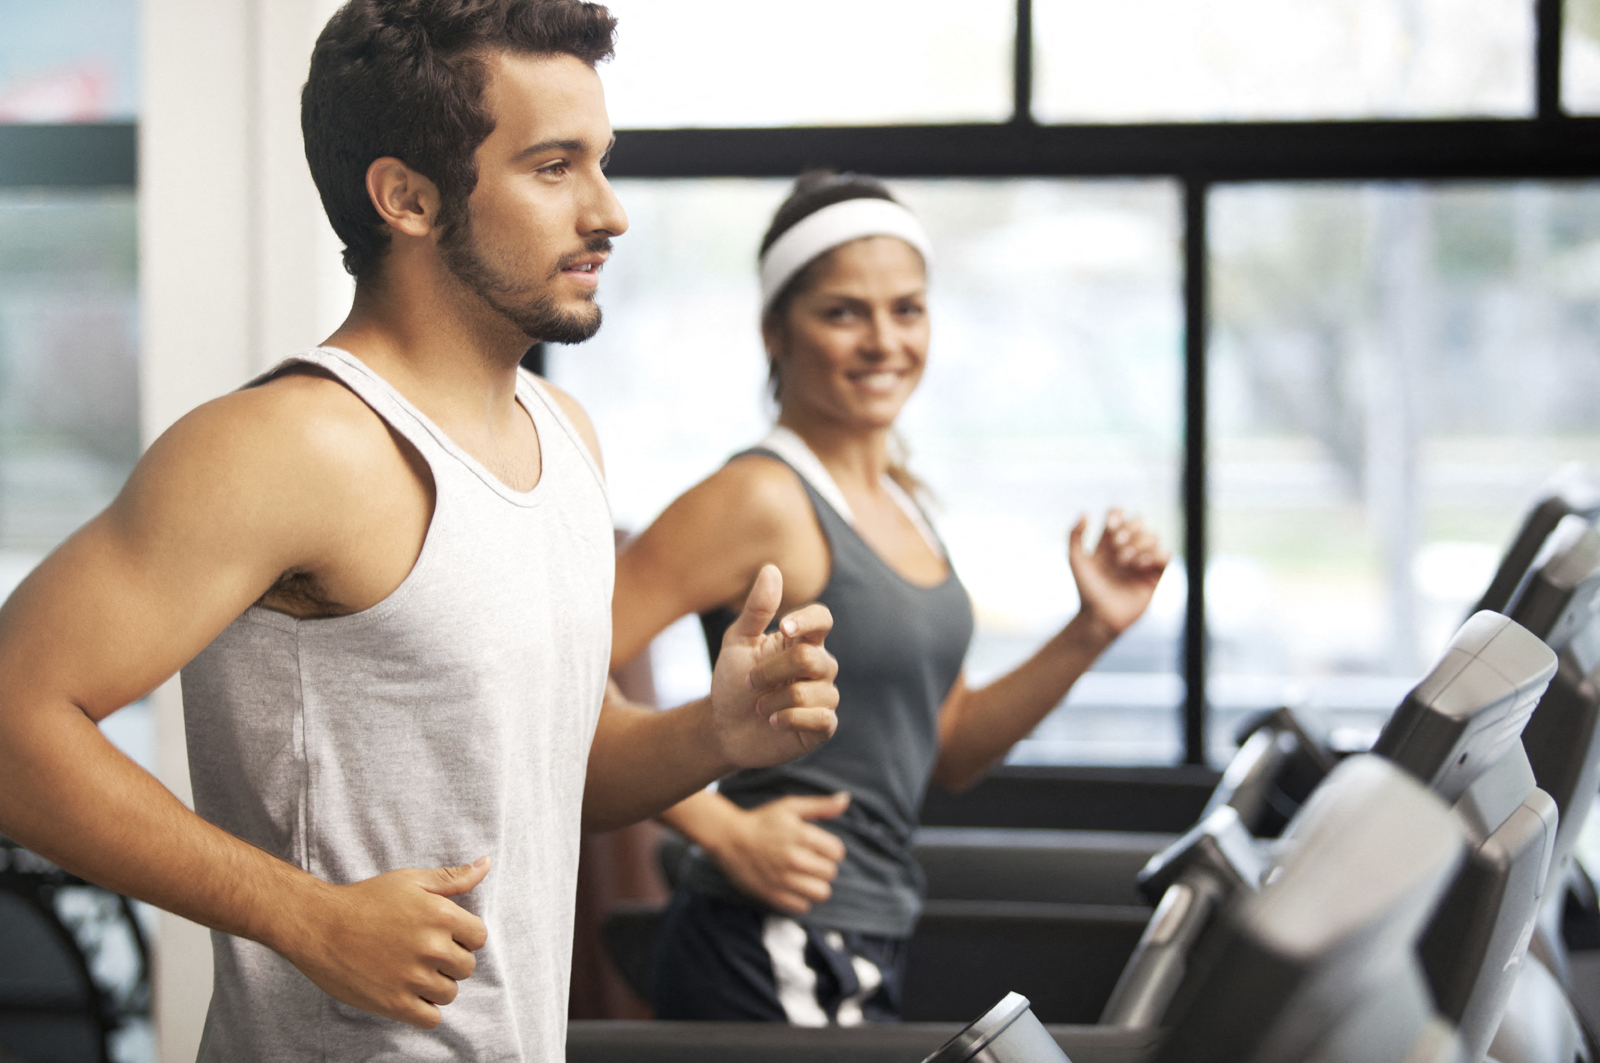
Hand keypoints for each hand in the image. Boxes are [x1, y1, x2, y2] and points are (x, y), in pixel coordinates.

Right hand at [282, 856, 490, 1028]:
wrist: (318, 926)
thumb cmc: (365, 900)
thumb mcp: (411, 880)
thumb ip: (452, 878)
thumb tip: (487, 863)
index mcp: (440, 916)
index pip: (479, 938)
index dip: (462, 937)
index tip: (442, 935)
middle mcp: (432, 947)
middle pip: (466, 967)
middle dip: (449, 961)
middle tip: (422, 954)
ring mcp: (413, 978)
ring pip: (449, 993)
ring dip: (435, 986)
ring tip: (411, 972)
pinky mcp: (394, 1004)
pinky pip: (431, 1018)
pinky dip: (423, 1010)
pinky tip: (407, 994)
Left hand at [709, 564, 838, 767]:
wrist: (725, 728)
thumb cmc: (732, 681)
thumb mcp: (738, 643)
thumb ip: (757, 609)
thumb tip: (772, 568)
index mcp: (801, 640)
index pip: (822, 619)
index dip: (807, 620)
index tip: (782, 628)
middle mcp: (819, 665)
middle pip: (807, 658)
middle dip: (768, 672)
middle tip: (748, 683)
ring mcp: (824, 695)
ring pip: (809, 692)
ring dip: (772, 701)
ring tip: (758, 708)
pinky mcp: (823, 725)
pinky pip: (819, 719)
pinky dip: (788, 720)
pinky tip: (773, 722)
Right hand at [709, 792, 850, 913]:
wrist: (729, 839)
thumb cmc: (763, 821)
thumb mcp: (790, 806)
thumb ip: (821, 805)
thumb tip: (846, 799)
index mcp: (801, 835)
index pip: (837, 852)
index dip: (831, 849)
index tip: (819, 847)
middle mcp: (794, 859)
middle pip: (831, 873)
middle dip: (824, 866)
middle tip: (810, 860)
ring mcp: (783, 879)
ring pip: (821, 893)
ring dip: (816, 885)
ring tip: (805, 875)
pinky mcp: (773, 895)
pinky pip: (802, 906)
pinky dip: (801, 898)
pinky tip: (793, 886)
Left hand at [1069, 508, 1169, 637]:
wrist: (1100, 617)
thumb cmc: (1086, 590)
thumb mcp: (1075, 561)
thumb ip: (1075, 535)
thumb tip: (1085, 513)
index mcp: (1108, 543)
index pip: (1119, 516)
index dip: (1117, 515)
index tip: (1110, 528)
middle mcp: (1126, 549)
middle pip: (1139, 522)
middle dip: (1130, 529)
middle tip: (1117, 545)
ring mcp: (1142, 562)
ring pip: (1153, 536)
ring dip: (1140, 544)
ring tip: (1126, 561)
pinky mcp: (1155, 576)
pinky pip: (1166, 556)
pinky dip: (1155, 555)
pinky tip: (1141, 565)